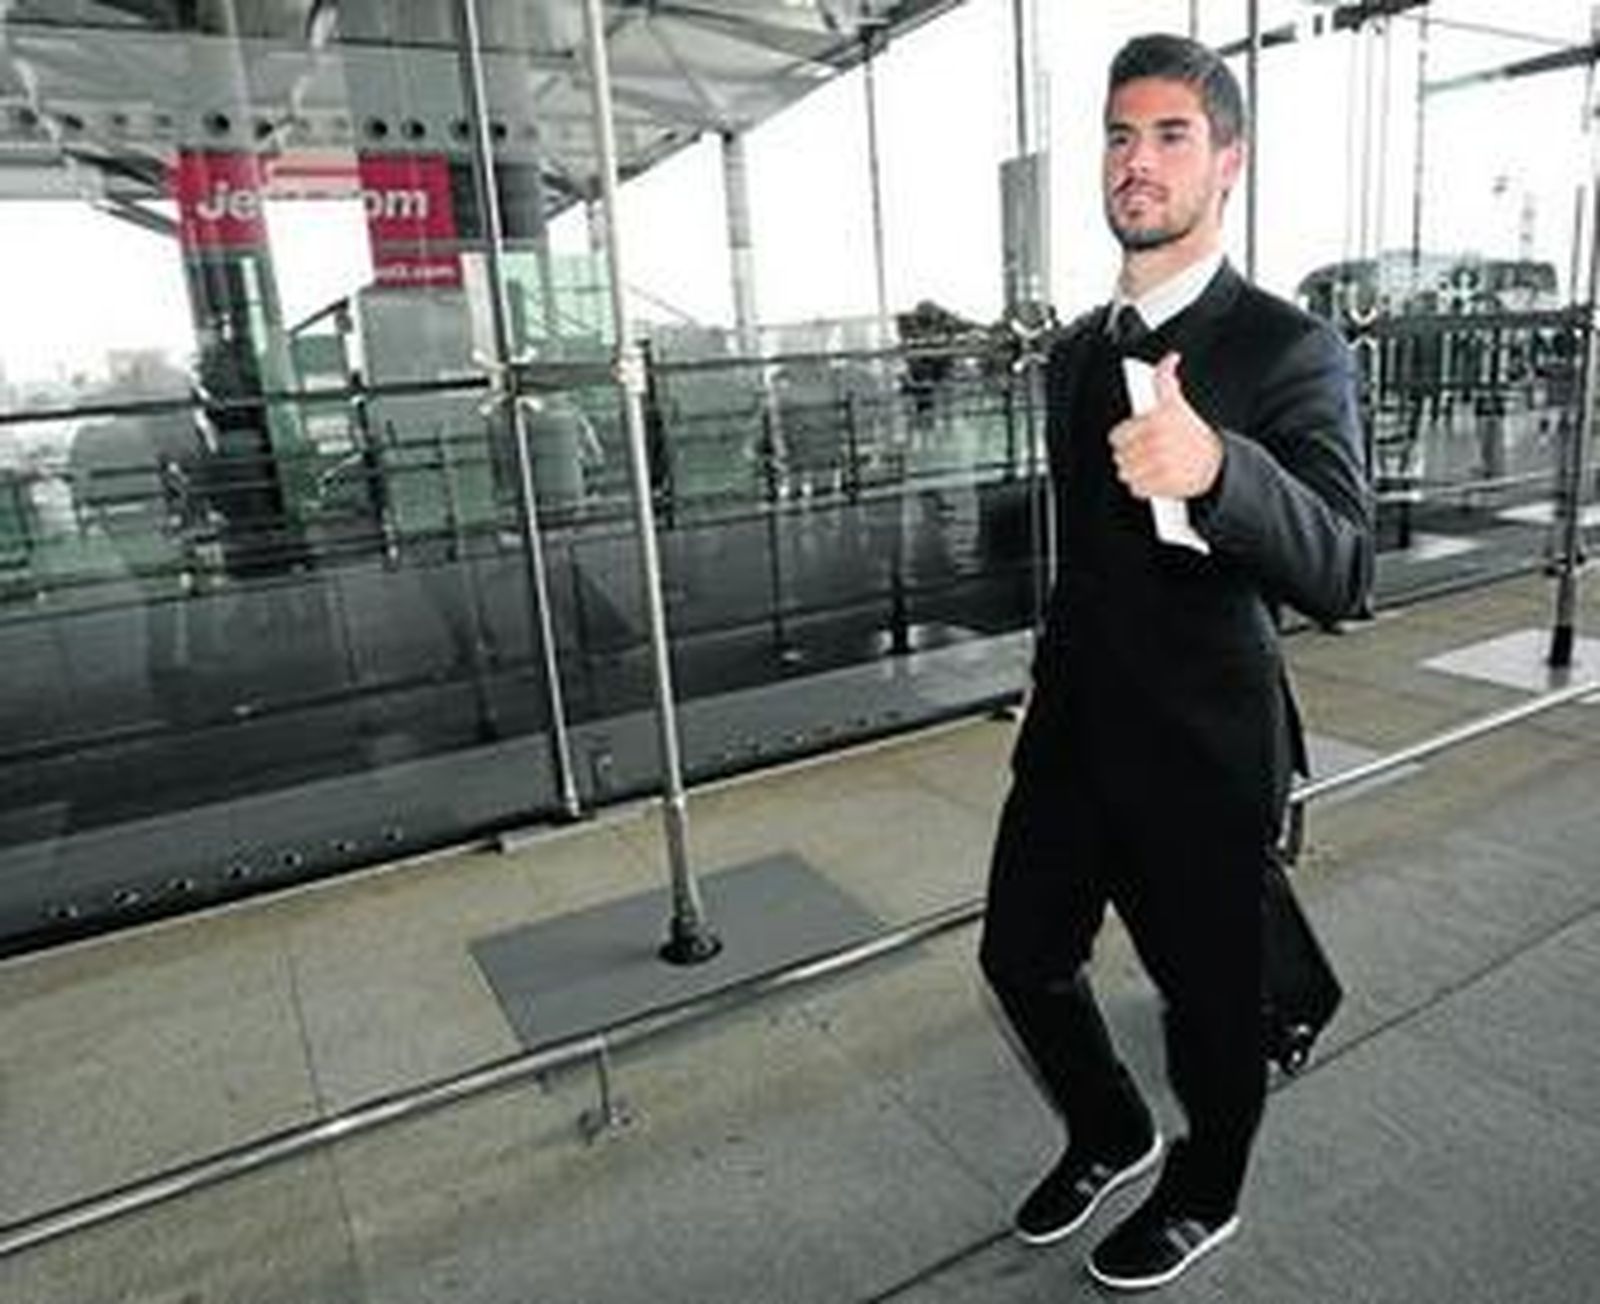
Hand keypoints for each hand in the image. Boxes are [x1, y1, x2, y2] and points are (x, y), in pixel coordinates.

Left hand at [1108, 352, 1222, 499]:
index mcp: (1156, 420)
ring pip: (1125, 473)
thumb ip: (1166, 379)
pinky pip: (1136, 489)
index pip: (1117, 435)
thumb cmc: (1192, 432)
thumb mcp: (1178, 403)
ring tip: (1148, 466)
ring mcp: (1159, 465)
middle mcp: (1156, 442)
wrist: (1216, 463)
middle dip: (1128, 456)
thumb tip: (1170, 358)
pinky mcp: (1162, 485)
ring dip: (1133, 472)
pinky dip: (1141, 487)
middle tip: (1143, 453)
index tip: (1132, 438)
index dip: (1123, 437)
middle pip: (1120, 456)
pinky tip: (1154, 478)